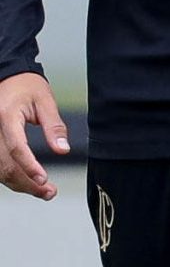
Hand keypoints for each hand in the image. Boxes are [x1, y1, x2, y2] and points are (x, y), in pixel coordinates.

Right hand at [0, 71, 68, 200]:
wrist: (7, 78)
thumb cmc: (27, 86)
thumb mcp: (45, 101)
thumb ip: (54, 126)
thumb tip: (63, 149)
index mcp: (6, 117)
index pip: (15, 147)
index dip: (29, 166)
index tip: (44, 179)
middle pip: (5, 166)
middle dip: (28, 183)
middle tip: (50, 192)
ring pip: (0, 171)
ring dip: (20, 184)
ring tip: (44, 192)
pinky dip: (13, 177)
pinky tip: (29, 182)